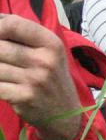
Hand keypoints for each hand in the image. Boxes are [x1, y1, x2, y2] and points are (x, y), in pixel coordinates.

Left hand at [0, 14, 81, 139]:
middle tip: (6, 62)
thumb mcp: (49, 53)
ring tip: (8, 77)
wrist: (65, 115)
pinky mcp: (24, 97)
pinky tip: (6, 88)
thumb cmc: (52, 80)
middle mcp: (45, 61)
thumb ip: (24, 35)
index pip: (12, 24)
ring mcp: (35, 80)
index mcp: (52, 44)